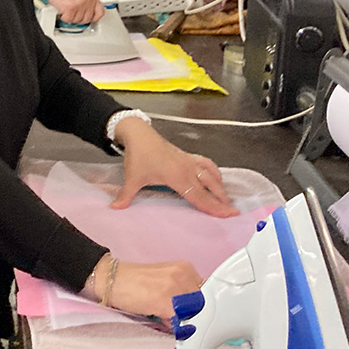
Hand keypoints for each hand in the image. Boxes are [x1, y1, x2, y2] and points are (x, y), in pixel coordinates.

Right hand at [31, 0, 103, 23]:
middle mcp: (88, 0)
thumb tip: (89, 13)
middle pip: (87, 19)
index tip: (90, 19)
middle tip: (72, 12)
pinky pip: (68, 20)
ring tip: (66, 8)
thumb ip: (87, 3)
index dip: (94, 18)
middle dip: (78, 18)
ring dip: (70, 17)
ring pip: (77, 21)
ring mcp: (80, 4)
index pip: (100, 12)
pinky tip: (62, 9)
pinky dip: (63, 17)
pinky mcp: (71, 9)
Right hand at [90, 256, 204, 319]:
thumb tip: (195, 314)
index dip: (199, 307)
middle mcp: (184, 273)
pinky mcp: (166, 300)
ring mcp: (176, 286)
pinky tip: (162, 320)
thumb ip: (182, 292)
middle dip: (192, 314)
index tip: (192, 314)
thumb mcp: (165, 281)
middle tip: (176, 317)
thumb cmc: (134, 283)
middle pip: (203, 304)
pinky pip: (181, 321)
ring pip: (194, 313)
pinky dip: (176, 326)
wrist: (111, 279)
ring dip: (184, 321)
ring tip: (166, 316)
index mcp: (185, 268)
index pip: (206, 293)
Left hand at [110, 118, 236, 217]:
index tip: (227, 215)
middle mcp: (187, 169)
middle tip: (233, 212)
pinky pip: (206, 164)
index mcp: (176, 177)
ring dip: (220, 187)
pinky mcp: (187, 156)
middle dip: (222, 200)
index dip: (213, 207)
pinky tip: (217, 177)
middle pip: (210, 187)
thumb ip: (126, 195)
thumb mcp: (132, 177)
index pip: (199, 196)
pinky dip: (214, 171)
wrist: (139, 134)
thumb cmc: (138, 155)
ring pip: (211, 175)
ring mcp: (189, 162)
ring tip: (226, 199)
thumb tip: (115, 208)